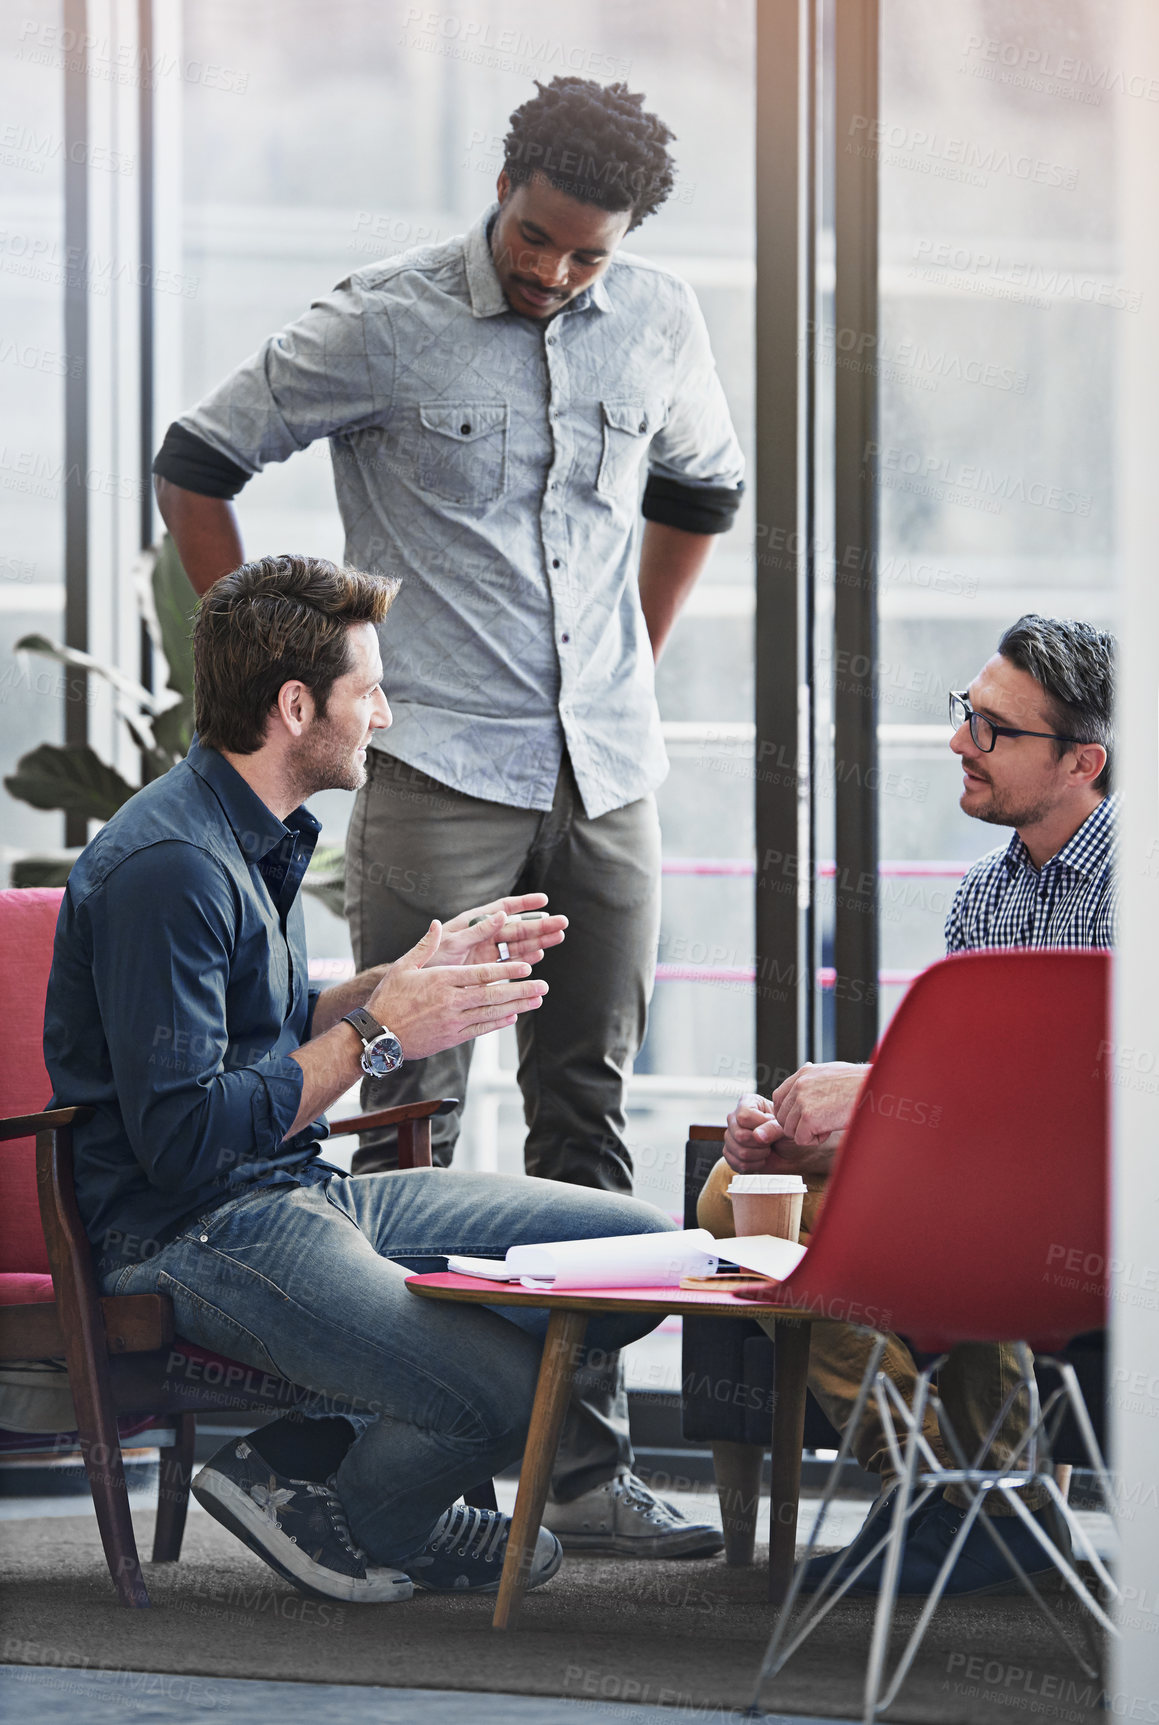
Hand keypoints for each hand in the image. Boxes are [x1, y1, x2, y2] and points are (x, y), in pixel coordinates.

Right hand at [366, 921, 547, 1059]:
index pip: (482, 974)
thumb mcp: (403, 966)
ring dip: (517, 1006)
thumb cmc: (389, 997)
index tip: (526, 966)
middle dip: (521, 989)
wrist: (378, 1036)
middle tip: (543, 986)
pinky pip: (481, 1028)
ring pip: (492, 1012)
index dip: (507, 971)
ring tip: (537, 1000)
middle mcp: (452, 1001)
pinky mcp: (453, 1037)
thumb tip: (438, 924)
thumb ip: (425, 946)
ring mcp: (454, 1021)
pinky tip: (513, 1016)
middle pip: (493, 994)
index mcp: (442, 980)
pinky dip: (498, 1022)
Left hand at [426, 892, 567, 968]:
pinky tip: (539, 957)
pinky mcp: (487, 971)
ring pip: (518, 945)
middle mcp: (483, 936)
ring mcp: (486, 954)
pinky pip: (510, 963)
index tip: (544, 900)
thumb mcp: (453, 943)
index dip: (524, 904)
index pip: (504, 908)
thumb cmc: (431, 960)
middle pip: (517, 928)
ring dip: (539, 941)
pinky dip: (525, 960)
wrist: (419, 988)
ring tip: (558, 937)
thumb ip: (477, 930)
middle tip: (563, 923)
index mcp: (474, 922)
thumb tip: (502, 913)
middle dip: (540, 925)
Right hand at [722, 1093, 788, 1172]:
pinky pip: (737, 1163)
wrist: (791, 1155)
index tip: (773, 1125)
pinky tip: (760, 1158)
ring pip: (740, 1151)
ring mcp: (730, 1135)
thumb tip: (757, 1136)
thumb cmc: (788, 1135)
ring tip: (767, 1149)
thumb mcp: (785, 1127)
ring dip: (759, 1155)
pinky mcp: (729, 1153)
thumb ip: (773, 1128)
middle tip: (771, 1141)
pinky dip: (754, 1165)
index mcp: (747, 1103)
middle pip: (739, 1135)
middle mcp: (735, 1118)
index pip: (744, 1116)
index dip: (760, 1125)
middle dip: (761, 1143)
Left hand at [770, 1062, 868, 1144]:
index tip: (802, 1119)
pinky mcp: (809, 1118)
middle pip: (782, 1116)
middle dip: (797, 1125)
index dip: (788, 1113)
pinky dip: (815, 1140)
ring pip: (790, 1130)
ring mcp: (802, 1101)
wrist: (875, 1092)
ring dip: (807, 1133)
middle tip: (820, 1123)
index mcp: (804, 1073)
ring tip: (827, 1124)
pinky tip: (829, 1130)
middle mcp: (799, 1084)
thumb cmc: (860, 1084)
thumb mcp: (832, 1073)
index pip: (778, 1097)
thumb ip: (813, 1078)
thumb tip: (804, 1078)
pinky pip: (801, 1139)